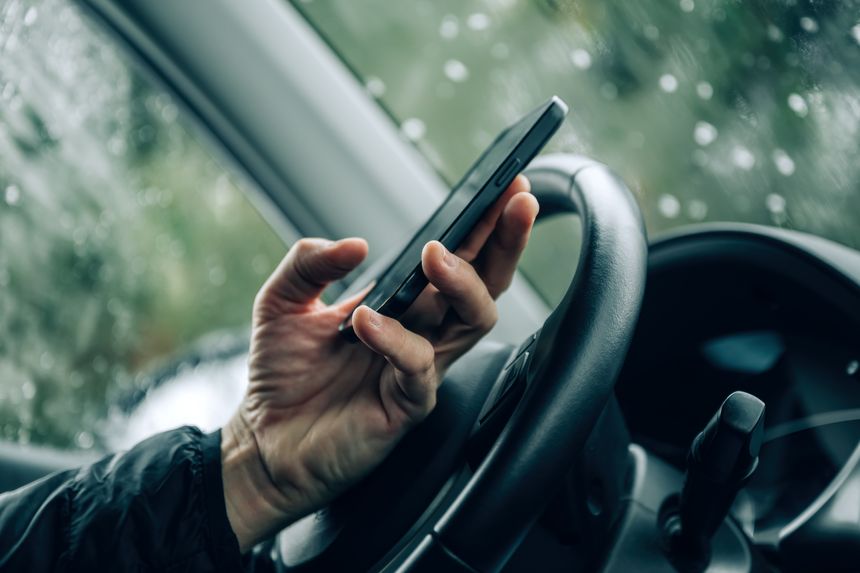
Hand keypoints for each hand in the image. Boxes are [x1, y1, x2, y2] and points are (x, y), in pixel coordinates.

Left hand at [221, 176, 538, 550]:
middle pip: (486, 283)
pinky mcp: (407, 404)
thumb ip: (310, 262)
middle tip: (514, 201)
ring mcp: (420, 368)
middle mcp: (424, 333)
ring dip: (462, 282)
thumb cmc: (283, 374)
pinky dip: (396, 339)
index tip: (503, 182)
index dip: (483, 223)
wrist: (263, 441)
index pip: (457, 258)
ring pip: (472, 321)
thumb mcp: (282, 301)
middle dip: (505, 241)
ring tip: (436, 254)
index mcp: (405, 305)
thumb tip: (355, 245)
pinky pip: (418, 366)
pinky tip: (367, 321)